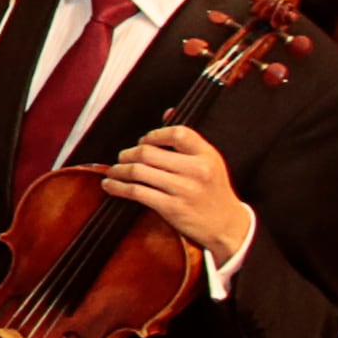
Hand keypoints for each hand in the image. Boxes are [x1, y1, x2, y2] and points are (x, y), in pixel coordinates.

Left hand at [103, 124, 254, 260]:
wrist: (226, 225)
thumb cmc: (213, 191)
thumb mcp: (210, 162)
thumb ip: (188, 140)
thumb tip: (167, 112)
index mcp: (207, 155)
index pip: (177, 133)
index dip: (154, 134)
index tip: (143, 141)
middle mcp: (197, 170)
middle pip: (149, 152)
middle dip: (128, 154)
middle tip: (122, 157)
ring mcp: (184, 189)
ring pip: (138, 171)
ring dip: (118, 170)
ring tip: (114, 170)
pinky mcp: (171, 207)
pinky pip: (136, 192)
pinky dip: (118, 187)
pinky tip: (111, 185)